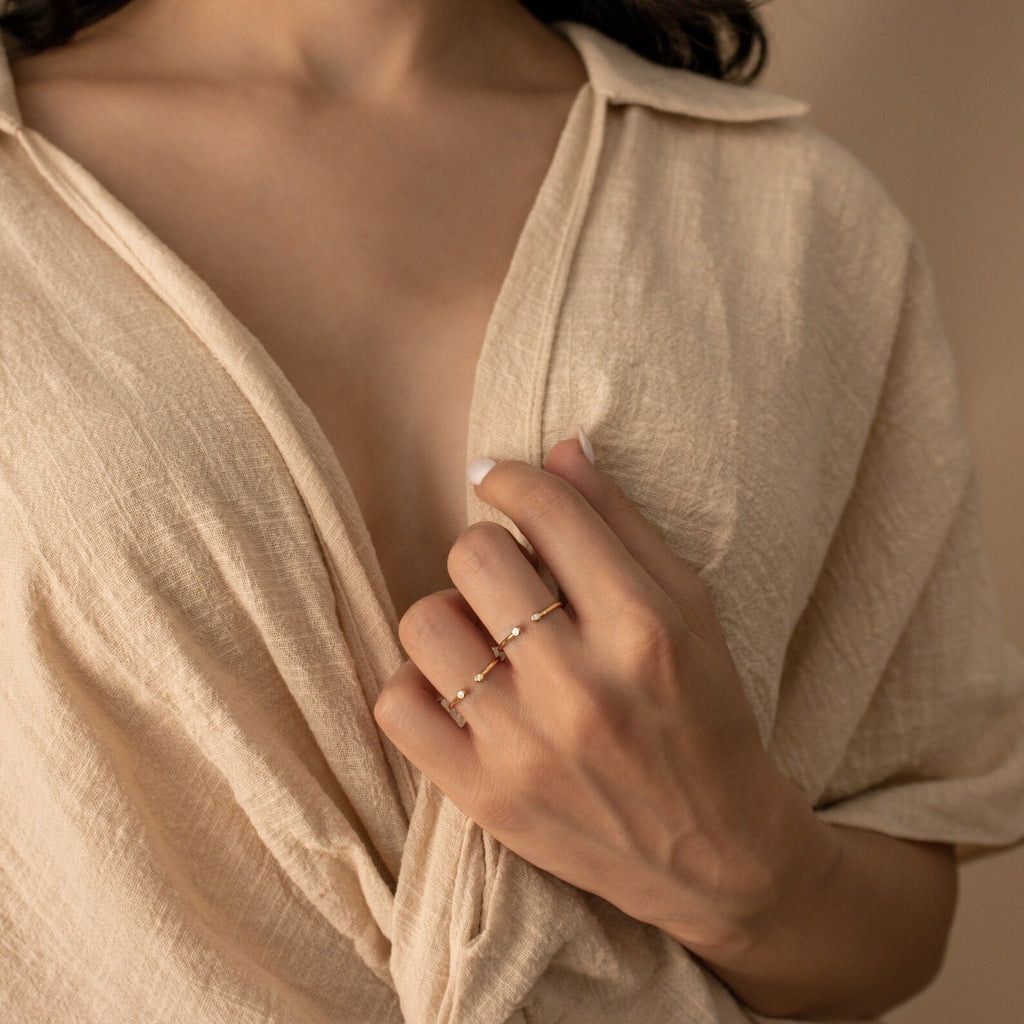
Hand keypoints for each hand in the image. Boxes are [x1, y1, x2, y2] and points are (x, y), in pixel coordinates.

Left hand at [374, 432, 826, 949]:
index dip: (509, 477)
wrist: (715, 854)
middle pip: (474, 556)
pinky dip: (416, 683)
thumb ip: (623, 525)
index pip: (545, 510)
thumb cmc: (707, 715)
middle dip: (488, 549)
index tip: (496, 478)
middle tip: (510, 577)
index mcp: (643, 628)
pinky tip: (456, 688)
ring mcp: (526, 747)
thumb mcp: (691, 610)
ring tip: (483, 636)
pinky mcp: (485, 798)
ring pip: (425, 623)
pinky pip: (397, 706)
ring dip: (450, 614)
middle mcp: (581, 686)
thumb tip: (560, 447)